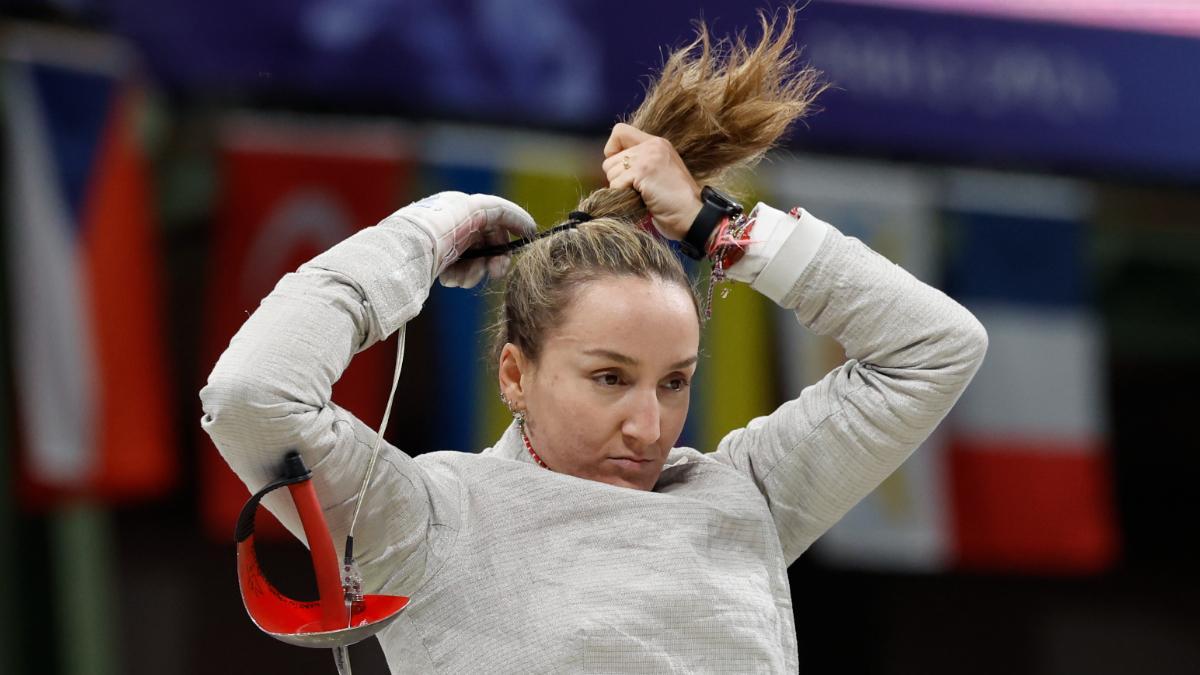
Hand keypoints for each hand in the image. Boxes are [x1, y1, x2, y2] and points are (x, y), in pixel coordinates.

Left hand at [396, 191, 535, 287]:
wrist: (405, 250)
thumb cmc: (438, 226)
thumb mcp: (474, 208)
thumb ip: (502, 211)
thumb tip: (527, 224)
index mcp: (463, 206)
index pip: (497, 215)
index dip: (513, 227)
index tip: (527, 240)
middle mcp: (456, 222)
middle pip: (488, 241)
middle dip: (493, 258)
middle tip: (495, 273)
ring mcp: (446, 242)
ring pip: (475, 260)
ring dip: (475, 271)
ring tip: (464, 280)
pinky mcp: (436, 261)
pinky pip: (458, 270)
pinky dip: (460, 276)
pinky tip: (450, 280)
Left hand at [602, 123, 702, 239]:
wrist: (693, 216)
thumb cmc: (676, 202)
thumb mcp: (659, 172)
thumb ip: (641, 162)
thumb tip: (612, 165)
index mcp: (657, 143)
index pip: (620, 132)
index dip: (613, 151)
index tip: (622, 170)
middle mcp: (652, 145)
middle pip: (610, 159)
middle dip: (617, 178)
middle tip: (636, 190)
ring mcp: (648, 157)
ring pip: (611, 172)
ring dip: (621, 188)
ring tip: (641, 195)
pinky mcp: (643, 171)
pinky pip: (616, 184)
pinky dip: (623, 196)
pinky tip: (641, 199)